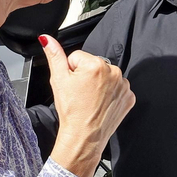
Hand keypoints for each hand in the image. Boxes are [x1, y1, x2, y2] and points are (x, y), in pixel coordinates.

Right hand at [43, 35, 132, 176]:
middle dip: (86, 76)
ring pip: (106, 77)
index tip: (73, 85)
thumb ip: (54, 55)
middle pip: (93, 65)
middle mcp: (114, 72)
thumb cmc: (72, 112)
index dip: (71, 71)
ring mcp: (124, 85)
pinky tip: (100, 104)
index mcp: (96, 65)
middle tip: (80, 94)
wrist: (84, 137)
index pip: (78, 57)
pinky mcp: (129, 97)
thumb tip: (47, 39)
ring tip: (90, 100)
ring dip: (99, 85)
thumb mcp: (58, 80)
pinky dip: (110, 95)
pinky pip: (117, 89)